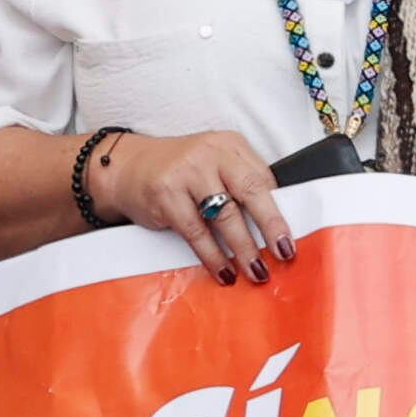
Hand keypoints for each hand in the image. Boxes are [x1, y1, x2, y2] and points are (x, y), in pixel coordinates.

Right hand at [94, 124, 291, 284]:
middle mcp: (211, 153)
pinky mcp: (166, 194)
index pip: (263, 178)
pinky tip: (224, 271)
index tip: (289, 237)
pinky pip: (196, 232)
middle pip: (251, 191)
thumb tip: (271, 228)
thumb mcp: (212, 165)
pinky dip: (213, 256)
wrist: (126, 168)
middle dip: (271, 225)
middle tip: (284, 252)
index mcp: (230, 145)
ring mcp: (187, 172)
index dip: (279, 210)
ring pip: (225, 215)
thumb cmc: (177, 172)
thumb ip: (237, 185)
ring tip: (256, 271)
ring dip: (244, 248)